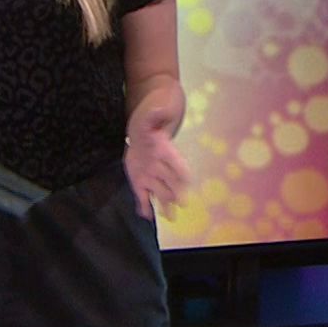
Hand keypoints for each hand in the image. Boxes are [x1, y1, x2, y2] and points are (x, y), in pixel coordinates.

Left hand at [124, 103, 189, 220]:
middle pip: (171, 182)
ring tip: (169, 217)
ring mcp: (151, 177)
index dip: (182, 171)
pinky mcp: (140, 182)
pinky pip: (143, 197)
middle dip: (176, 192)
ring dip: (165, 205)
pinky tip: (146, 215)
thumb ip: (156, 115)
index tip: (187, 179)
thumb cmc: (150, 124)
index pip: (178, 164)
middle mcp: (161, 167)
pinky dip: (145, 206)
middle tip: (181, 202)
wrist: (141, 133)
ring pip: (160, 193)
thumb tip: (161, 109)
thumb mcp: (151, 116)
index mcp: (167, 152)